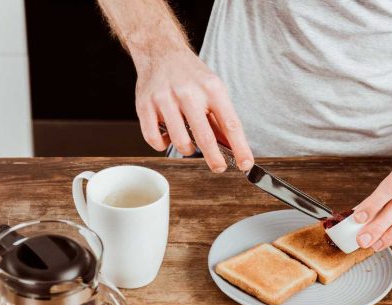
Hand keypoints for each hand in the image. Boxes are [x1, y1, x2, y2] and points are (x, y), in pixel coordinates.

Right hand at [134, 48, 253, 172]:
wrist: (160, 51)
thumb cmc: (189, 74)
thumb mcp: (213, 89)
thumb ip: (220, 119)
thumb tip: (233, 148)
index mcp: (211, 88)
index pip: (230, 124)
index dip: (240, 148)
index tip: (245, 163)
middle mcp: (188, 93)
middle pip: (205, 137)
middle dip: (215, 159)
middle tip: (219, 167)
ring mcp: (165, 99)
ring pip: (180, 142)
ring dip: (187, 150)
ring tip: (189, 143)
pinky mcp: (145, 106)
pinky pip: (154, 139)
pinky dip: (163, 145)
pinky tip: (168, 137)